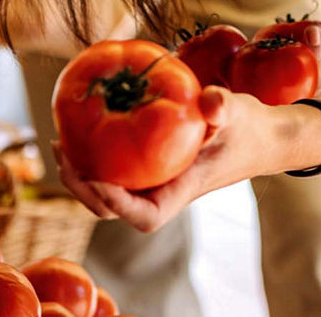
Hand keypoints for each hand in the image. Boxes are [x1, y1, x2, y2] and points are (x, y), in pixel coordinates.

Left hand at [53, 87, 274, 232]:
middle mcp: (162, 191)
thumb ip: (224, 107)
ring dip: (80, 174)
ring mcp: (153, 180)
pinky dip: (91, 155)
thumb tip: (213, 103)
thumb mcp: (238, 112)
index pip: (144, 215)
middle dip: (82, 188)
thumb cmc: (248, 128)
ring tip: (61, 144)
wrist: (259, 135)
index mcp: (181, 191)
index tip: (97, 179)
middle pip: (113, 208)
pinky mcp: (147, 165)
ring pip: (107, 191)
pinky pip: (113, 168)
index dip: (116, 204)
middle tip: (63, 153)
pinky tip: (77, 128)